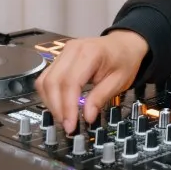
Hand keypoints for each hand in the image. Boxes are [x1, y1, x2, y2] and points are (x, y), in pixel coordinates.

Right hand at [34, 30, 148, 132]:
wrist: (125, 44)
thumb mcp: (119, 80)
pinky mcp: (60, 58)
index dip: (67, 107)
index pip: (70, 82)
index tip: (71, 125)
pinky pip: (46, 78)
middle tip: (67, 124)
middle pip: (53, 81)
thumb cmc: (124, 60)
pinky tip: (60, 105)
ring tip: (64, 117)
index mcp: (90, 52)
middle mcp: (73, 49)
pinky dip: (49, 94)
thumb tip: (87, 117)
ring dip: (50, 102)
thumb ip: (101, 97)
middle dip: (57, 107)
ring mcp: (64, 52)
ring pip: (45, 81)